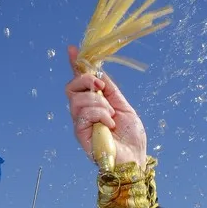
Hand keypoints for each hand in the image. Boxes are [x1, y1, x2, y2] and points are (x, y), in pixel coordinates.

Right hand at [65, 45, 147, 166]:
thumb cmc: (131, 137)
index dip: (76, 65)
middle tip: (100, 86)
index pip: (80, 82)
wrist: (134, 158)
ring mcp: (81, 123)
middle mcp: (84, 112)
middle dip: (85, 80)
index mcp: (95, 104)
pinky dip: (100, 114)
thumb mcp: (123, 106)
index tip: (72, 49)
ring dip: (98, 103)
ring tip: (111, 115)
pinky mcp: (80, 133)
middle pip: (71, 87)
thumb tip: (99, 71)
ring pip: (77, 99)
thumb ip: (110, 90)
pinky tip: (110, 124)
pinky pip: (83, 113)